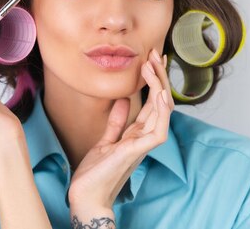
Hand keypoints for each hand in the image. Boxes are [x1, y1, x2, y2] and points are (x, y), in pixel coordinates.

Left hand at [67, 48, 174, 210]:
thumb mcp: (105, 140)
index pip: (153, 102)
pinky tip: (159, 94)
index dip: (154, 80)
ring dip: (160, 86)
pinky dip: (162, 111)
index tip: (151, 59)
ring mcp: (143, 144)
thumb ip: (116, 122)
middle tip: (155, 54)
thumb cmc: (95, 173)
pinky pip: (158, 130)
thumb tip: (124, 100)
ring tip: (152, 65)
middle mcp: (144, 137)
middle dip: (159, 76)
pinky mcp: (138, 151)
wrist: (85, 195)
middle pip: (161, 102)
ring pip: (163, 111)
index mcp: (138, 133)